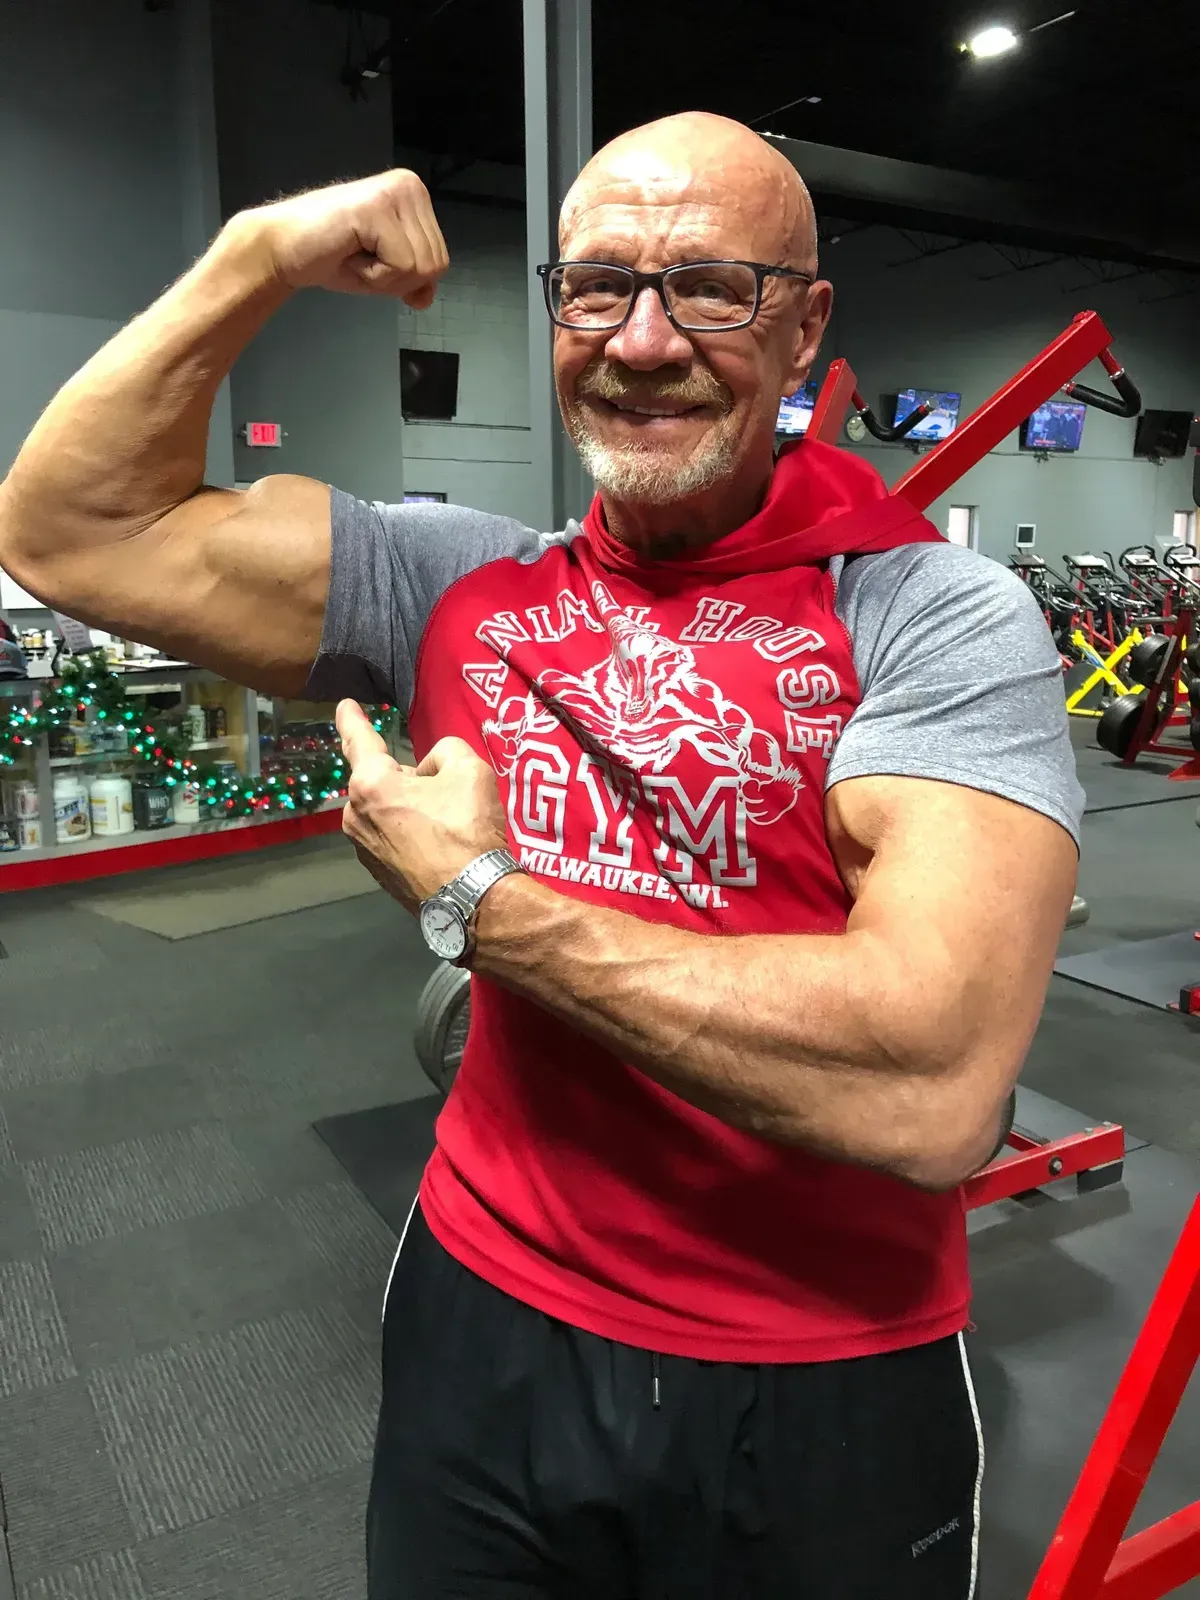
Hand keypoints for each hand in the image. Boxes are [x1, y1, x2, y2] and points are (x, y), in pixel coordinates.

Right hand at [243, 169, 449, 307]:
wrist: (283, 248)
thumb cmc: (330, 255)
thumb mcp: (384, 273)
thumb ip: (412, 280)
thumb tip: (426, 297)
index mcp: (416, 197)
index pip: (440, 261)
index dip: (404, 277)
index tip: (370, 257)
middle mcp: (411, 187)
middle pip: (434, 265)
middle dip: (395, 278)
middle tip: (359, 256)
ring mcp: (395, 193)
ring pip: (420, 268)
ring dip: (382, 276)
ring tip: (353, 252)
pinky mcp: (378, 208)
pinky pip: (400, 266)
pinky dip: (372, 274)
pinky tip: (349, 251)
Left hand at [337, 700, 508, 913]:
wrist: (473, 899)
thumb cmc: (468, 830)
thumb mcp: (470, 769)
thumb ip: (445, 751)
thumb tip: (429, 769)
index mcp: (371, 783)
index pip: (358, 739)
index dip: (352, 718)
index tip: (344, 706)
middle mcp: (354, 814)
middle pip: (380, 778)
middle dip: (404, 777)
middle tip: (443, 790)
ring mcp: (362, 847)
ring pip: (385, 809)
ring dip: (406, 806)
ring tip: (445, 823)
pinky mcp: (376, 872)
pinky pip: (390, 836)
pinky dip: (408, 833)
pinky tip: (437, 845)